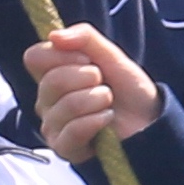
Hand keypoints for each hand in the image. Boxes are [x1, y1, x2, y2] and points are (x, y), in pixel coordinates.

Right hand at [30, 25, 158, 163]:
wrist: (149, 120)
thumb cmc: (127, 89)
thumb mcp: (111, 54)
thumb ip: (84, 37)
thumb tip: (54, 36)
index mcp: (51, 74)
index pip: (34, 57)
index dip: (61, 54)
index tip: (87, 58)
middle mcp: (47, 100)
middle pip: (51, 81)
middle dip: (88, 77)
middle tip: (103, 84)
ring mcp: (53, 126)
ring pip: (66, 105)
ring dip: (98, 100)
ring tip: (108, 103)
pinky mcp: (64, 148)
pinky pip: (73, 131)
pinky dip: (97, 121)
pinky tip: (106, 119)